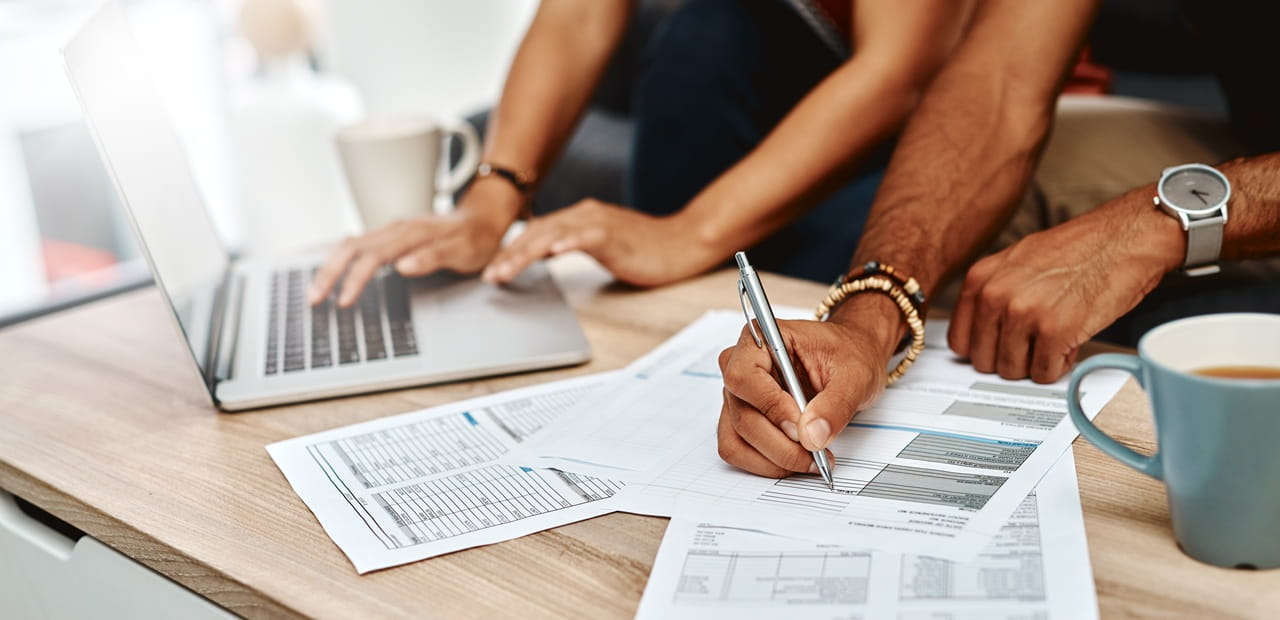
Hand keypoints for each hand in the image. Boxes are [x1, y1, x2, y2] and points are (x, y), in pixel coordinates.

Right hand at [309, 181, 518, 306]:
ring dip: (330, 268)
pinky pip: (358, 247)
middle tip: (314, 299)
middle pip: (350, 247)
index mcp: (411, 233)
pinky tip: (333, 276)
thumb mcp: (463, 251)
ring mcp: (391, 232)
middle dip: (329, 273)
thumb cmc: (475, 238)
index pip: (372, 256)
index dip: (355, 279)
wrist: (482, 218)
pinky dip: (341, 262)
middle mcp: (396, 229)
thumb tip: (403, 266)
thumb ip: (433, 257)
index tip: (343, 301)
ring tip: (315, 292)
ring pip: (350, 245)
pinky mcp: (390, 237)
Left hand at [482, 199, 713, 287]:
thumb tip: (546, 254)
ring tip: (506, 270)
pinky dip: (568, 242)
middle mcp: (584, 214)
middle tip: (489, 275)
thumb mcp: (601, 246)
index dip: (511, 250)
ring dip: (526, 253)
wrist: (682, 243)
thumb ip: (574, 244)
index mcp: (579, 218)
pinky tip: (553, 253)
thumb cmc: (645, 249)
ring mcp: (599, 223)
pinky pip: (586, 236)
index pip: (536, 232)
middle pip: (537, 232)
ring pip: (553, 235)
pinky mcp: (614, 234)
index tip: (492, 270)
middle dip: (509, 254)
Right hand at [717, 300, 898, 477]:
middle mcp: (739, 366)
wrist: (850, 359)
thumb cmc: (848, 355)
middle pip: (742, 416)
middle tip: (815, 454)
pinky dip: (766, 464)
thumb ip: (835, 404)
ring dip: (772, 459)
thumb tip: (812, 436)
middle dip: (779, 444)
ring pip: (736, 439)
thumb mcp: (855, 374)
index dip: (770, 407)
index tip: (801, 426)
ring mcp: (737, 396)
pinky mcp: (741, 419)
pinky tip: (796, 460)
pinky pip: (738, 451)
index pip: (744, 377)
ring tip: (810, 460)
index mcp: (760, 339)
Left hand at [948, 195, 1182, 381]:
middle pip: (984, 360)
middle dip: (1010, 359)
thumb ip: (995, 292)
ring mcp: (1024, 314)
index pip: (959, 340)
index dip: (983, 350)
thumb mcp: (1019, 260)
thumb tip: (982, 329)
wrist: (1126, 238)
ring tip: (1055, 339)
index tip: (998, 349)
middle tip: (1034, 345)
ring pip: (1012, 371)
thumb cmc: (1080, 248)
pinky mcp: (1055, 331)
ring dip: (1035, 363)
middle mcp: (996, 295)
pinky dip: (1059, 365)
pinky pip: (1044, 373)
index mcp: (982, 278)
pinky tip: (1070, 343)